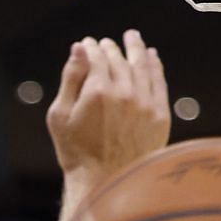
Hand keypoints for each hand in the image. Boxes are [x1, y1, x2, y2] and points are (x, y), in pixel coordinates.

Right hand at [47, 30, 169, 189]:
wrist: (104, 183)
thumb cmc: (75, 152)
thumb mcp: (60, 116)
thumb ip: (70, 79)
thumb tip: (78, 48)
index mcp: (97, 91)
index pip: (97, 58)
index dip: (91, 48)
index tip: (88, 44)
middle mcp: (124, 93)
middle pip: (119, 60)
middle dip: (111, 48)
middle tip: (106, 43)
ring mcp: (145, 103)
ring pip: (142, 66)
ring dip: (136, 49)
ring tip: (132, 37)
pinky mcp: (160, 115)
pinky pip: (159, 82)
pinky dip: (155, 66)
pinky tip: (151, 56)